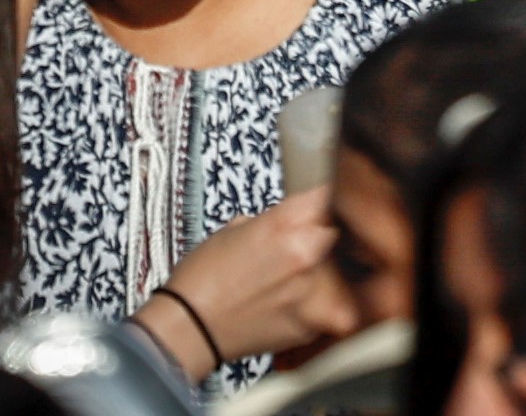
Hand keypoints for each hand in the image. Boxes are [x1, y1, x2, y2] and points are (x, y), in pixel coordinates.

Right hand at [140, 187, 359, 377]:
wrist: (188, 329)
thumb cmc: (202, 281)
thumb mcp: (233, 231)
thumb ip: (273, 221)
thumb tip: (294, 220)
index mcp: (285, 223)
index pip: (328, 196)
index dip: (322, 202)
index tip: (319, 208)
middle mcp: (305, 253)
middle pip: (335, 233)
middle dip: (321, 238)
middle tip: (296, 251)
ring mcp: (313, 290)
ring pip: (337, 271)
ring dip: (321, 273)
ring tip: (287, 284)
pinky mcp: (314, 322)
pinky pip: (330, 306)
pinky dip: (317, 305)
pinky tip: (290, 306)